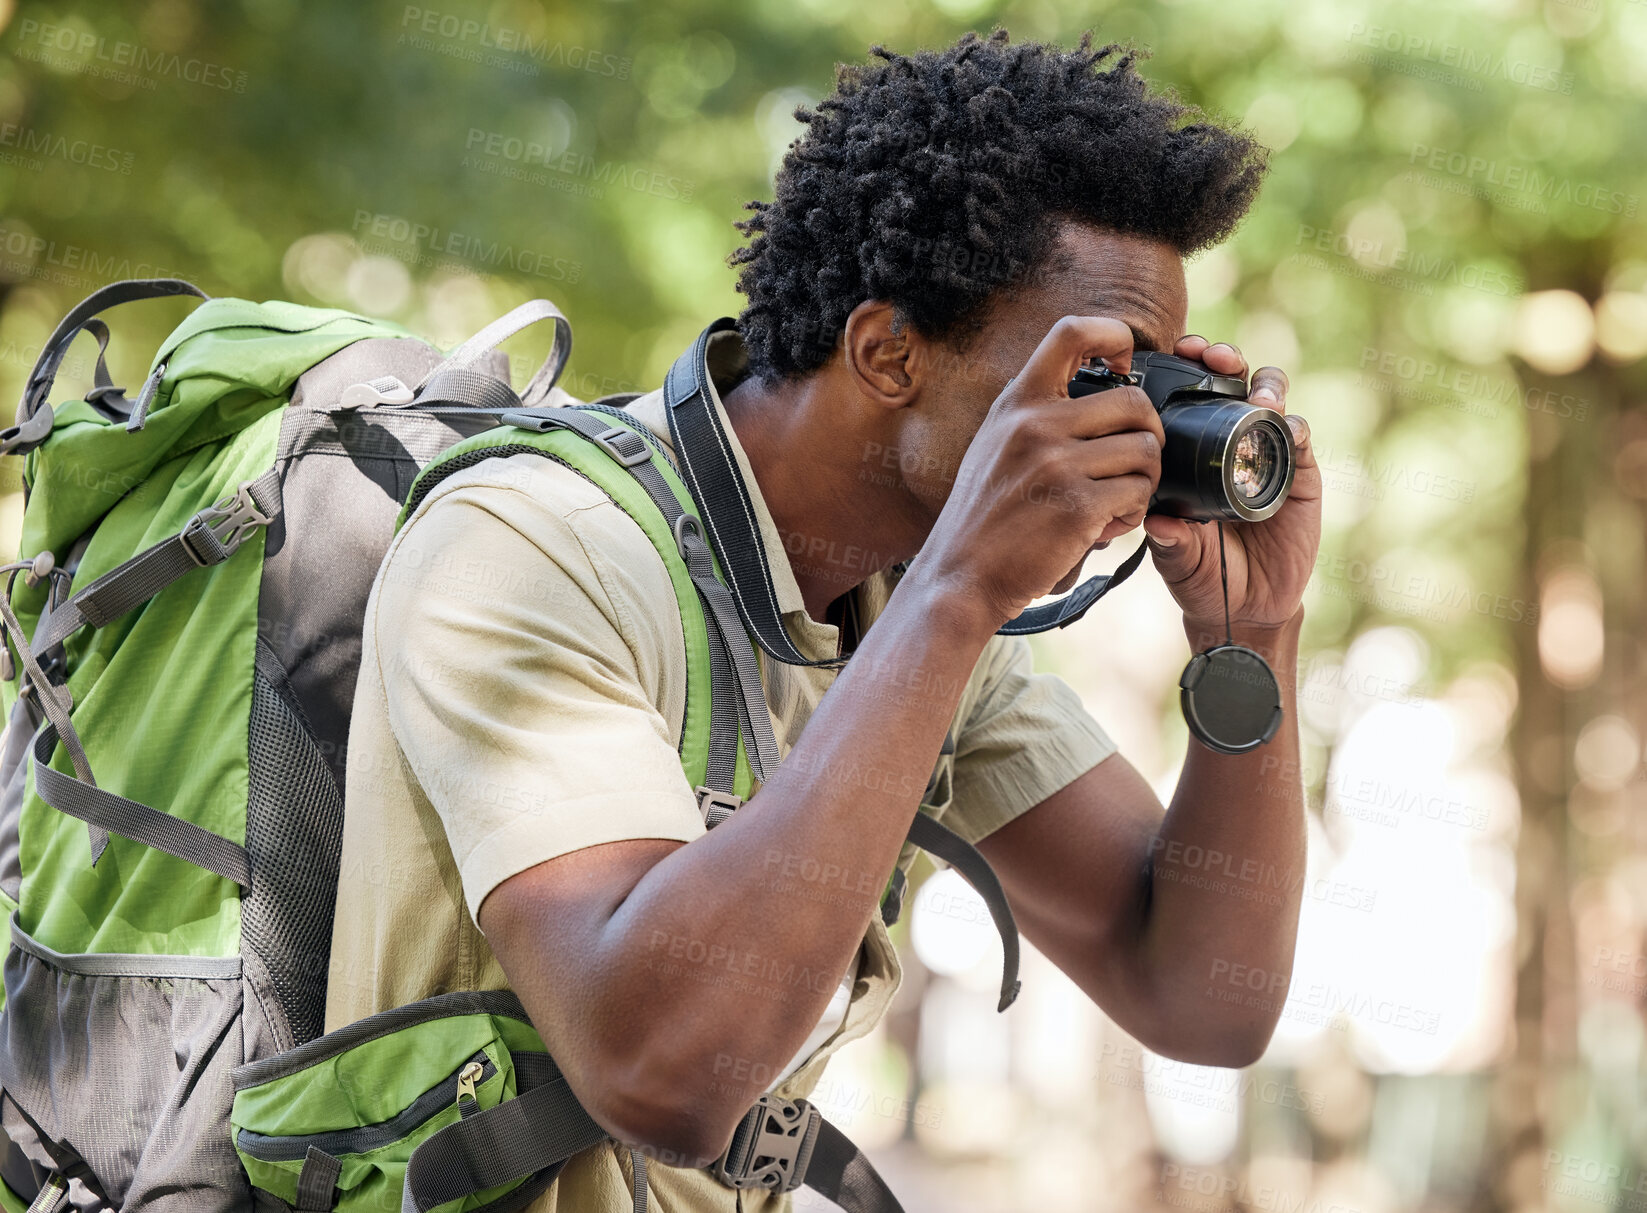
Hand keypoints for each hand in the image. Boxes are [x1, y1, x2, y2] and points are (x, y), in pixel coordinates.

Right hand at [905, 316, 1164, 632]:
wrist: (958, 577)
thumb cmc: (981, 517)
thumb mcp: (994, 444)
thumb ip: (1037, 415)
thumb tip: (1101, 396)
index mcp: (1016, 401)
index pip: (1073, 331)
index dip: (1115, 336)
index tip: (1124, 364)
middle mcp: (1035, 424)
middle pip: (1134, 401)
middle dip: (1148, 434)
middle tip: (1132, 462)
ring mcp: (1056, 464)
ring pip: (1146, 450)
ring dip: (1144, 479)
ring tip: (1117, 501)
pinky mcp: (1077, 506)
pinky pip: (1137, 493)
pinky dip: (1132, 512)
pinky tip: (1106, 526)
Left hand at [1141, 336, 1320, 632]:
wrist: (1246, 608)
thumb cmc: (1201, 575)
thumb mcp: (1177, 557)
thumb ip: (1169, 540)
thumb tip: (1156, 522)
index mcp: (1191, 452)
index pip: (1188, 396)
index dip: (1184, 369)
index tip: (1174, 352)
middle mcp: (1228, 444)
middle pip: (1231, 384)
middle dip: (1224, 360)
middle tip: (1213, 357)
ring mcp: (1266, 454)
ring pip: (1270, 398)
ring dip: (1264, 385)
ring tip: (1257, 396)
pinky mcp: (1300, 474)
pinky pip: (1301, 437)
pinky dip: (1295, 425)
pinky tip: (1286, 427)